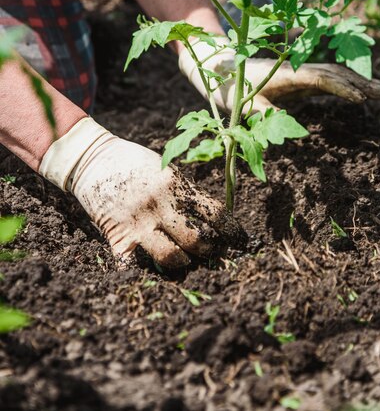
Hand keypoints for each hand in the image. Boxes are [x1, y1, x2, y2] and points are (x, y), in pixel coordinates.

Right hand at [39, 118, 241, 266]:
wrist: (92, 159)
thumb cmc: (133, 161)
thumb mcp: (164, 168)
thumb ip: (185, 192)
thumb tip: (211, 216)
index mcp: (174, 185)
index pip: (213, 212)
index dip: (230, 229)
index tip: (238, 238)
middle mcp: (159, 205)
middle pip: (196, 238)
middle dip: (209, 248)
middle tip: (210, 249)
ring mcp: (137, 223)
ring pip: (171, 256)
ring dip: (182, 262)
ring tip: (184, 259)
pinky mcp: (117, 236)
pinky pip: (133, 265)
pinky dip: (142, 270)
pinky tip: (150, 267)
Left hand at [179, 38, 379, 112]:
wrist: (217, 68)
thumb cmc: (226, 87)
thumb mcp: (240, 103)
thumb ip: (260, 111)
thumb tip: (284, 124)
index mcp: (284, 75)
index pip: (319, 79)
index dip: (341, 87)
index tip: (361, 98)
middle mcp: (295, 70)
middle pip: (334, 73)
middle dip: (360, 83)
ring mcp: (297, 74)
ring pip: (332, 75)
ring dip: (356, 82)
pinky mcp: (295, 80)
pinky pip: (324, 81)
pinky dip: (343, 86)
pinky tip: (356, 93)